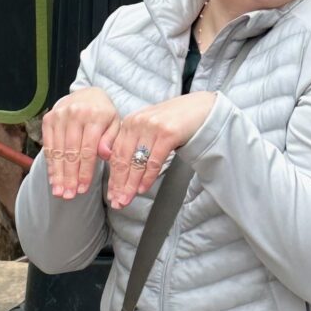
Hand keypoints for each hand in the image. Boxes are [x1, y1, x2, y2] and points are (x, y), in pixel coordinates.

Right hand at [42, 87, 119, 199]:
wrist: (87, 93)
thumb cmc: (104, 113)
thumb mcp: (115, 123)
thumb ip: (111, 139)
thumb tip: (105, 155)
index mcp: (95, 115)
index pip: (88, 149)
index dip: (85, 171)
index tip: (84, 189)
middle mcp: (75, 114)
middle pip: (71, 152)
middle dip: (69, 176)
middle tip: (68, 196)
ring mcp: (59, 115)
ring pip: (58, 150)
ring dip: (58, 174)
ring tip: (59, 192)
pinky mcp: (48, 118)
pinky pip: (48, 145)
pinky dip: (50, 164)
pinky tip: (53, 178)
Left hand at [105, 90, 216, 209]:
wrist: (200, 108)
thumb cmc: (175, 120)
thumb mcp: (149, 127)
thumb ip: (134, 142)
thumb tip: (121, 171)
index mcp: (130, 122)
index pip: (116, 153)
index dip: (112, 176)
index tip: (111, 193)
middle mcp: (137, 123)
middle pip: (123, 159)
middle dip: (119, 184)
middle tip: (116, 202)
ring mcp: (152, 128)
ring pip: (136, 162)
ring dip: (130, 184)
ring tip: (126, 199)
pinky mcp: (167, 134)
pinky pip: (154, 161)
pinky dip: (147, 177)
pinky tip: (143, 188)